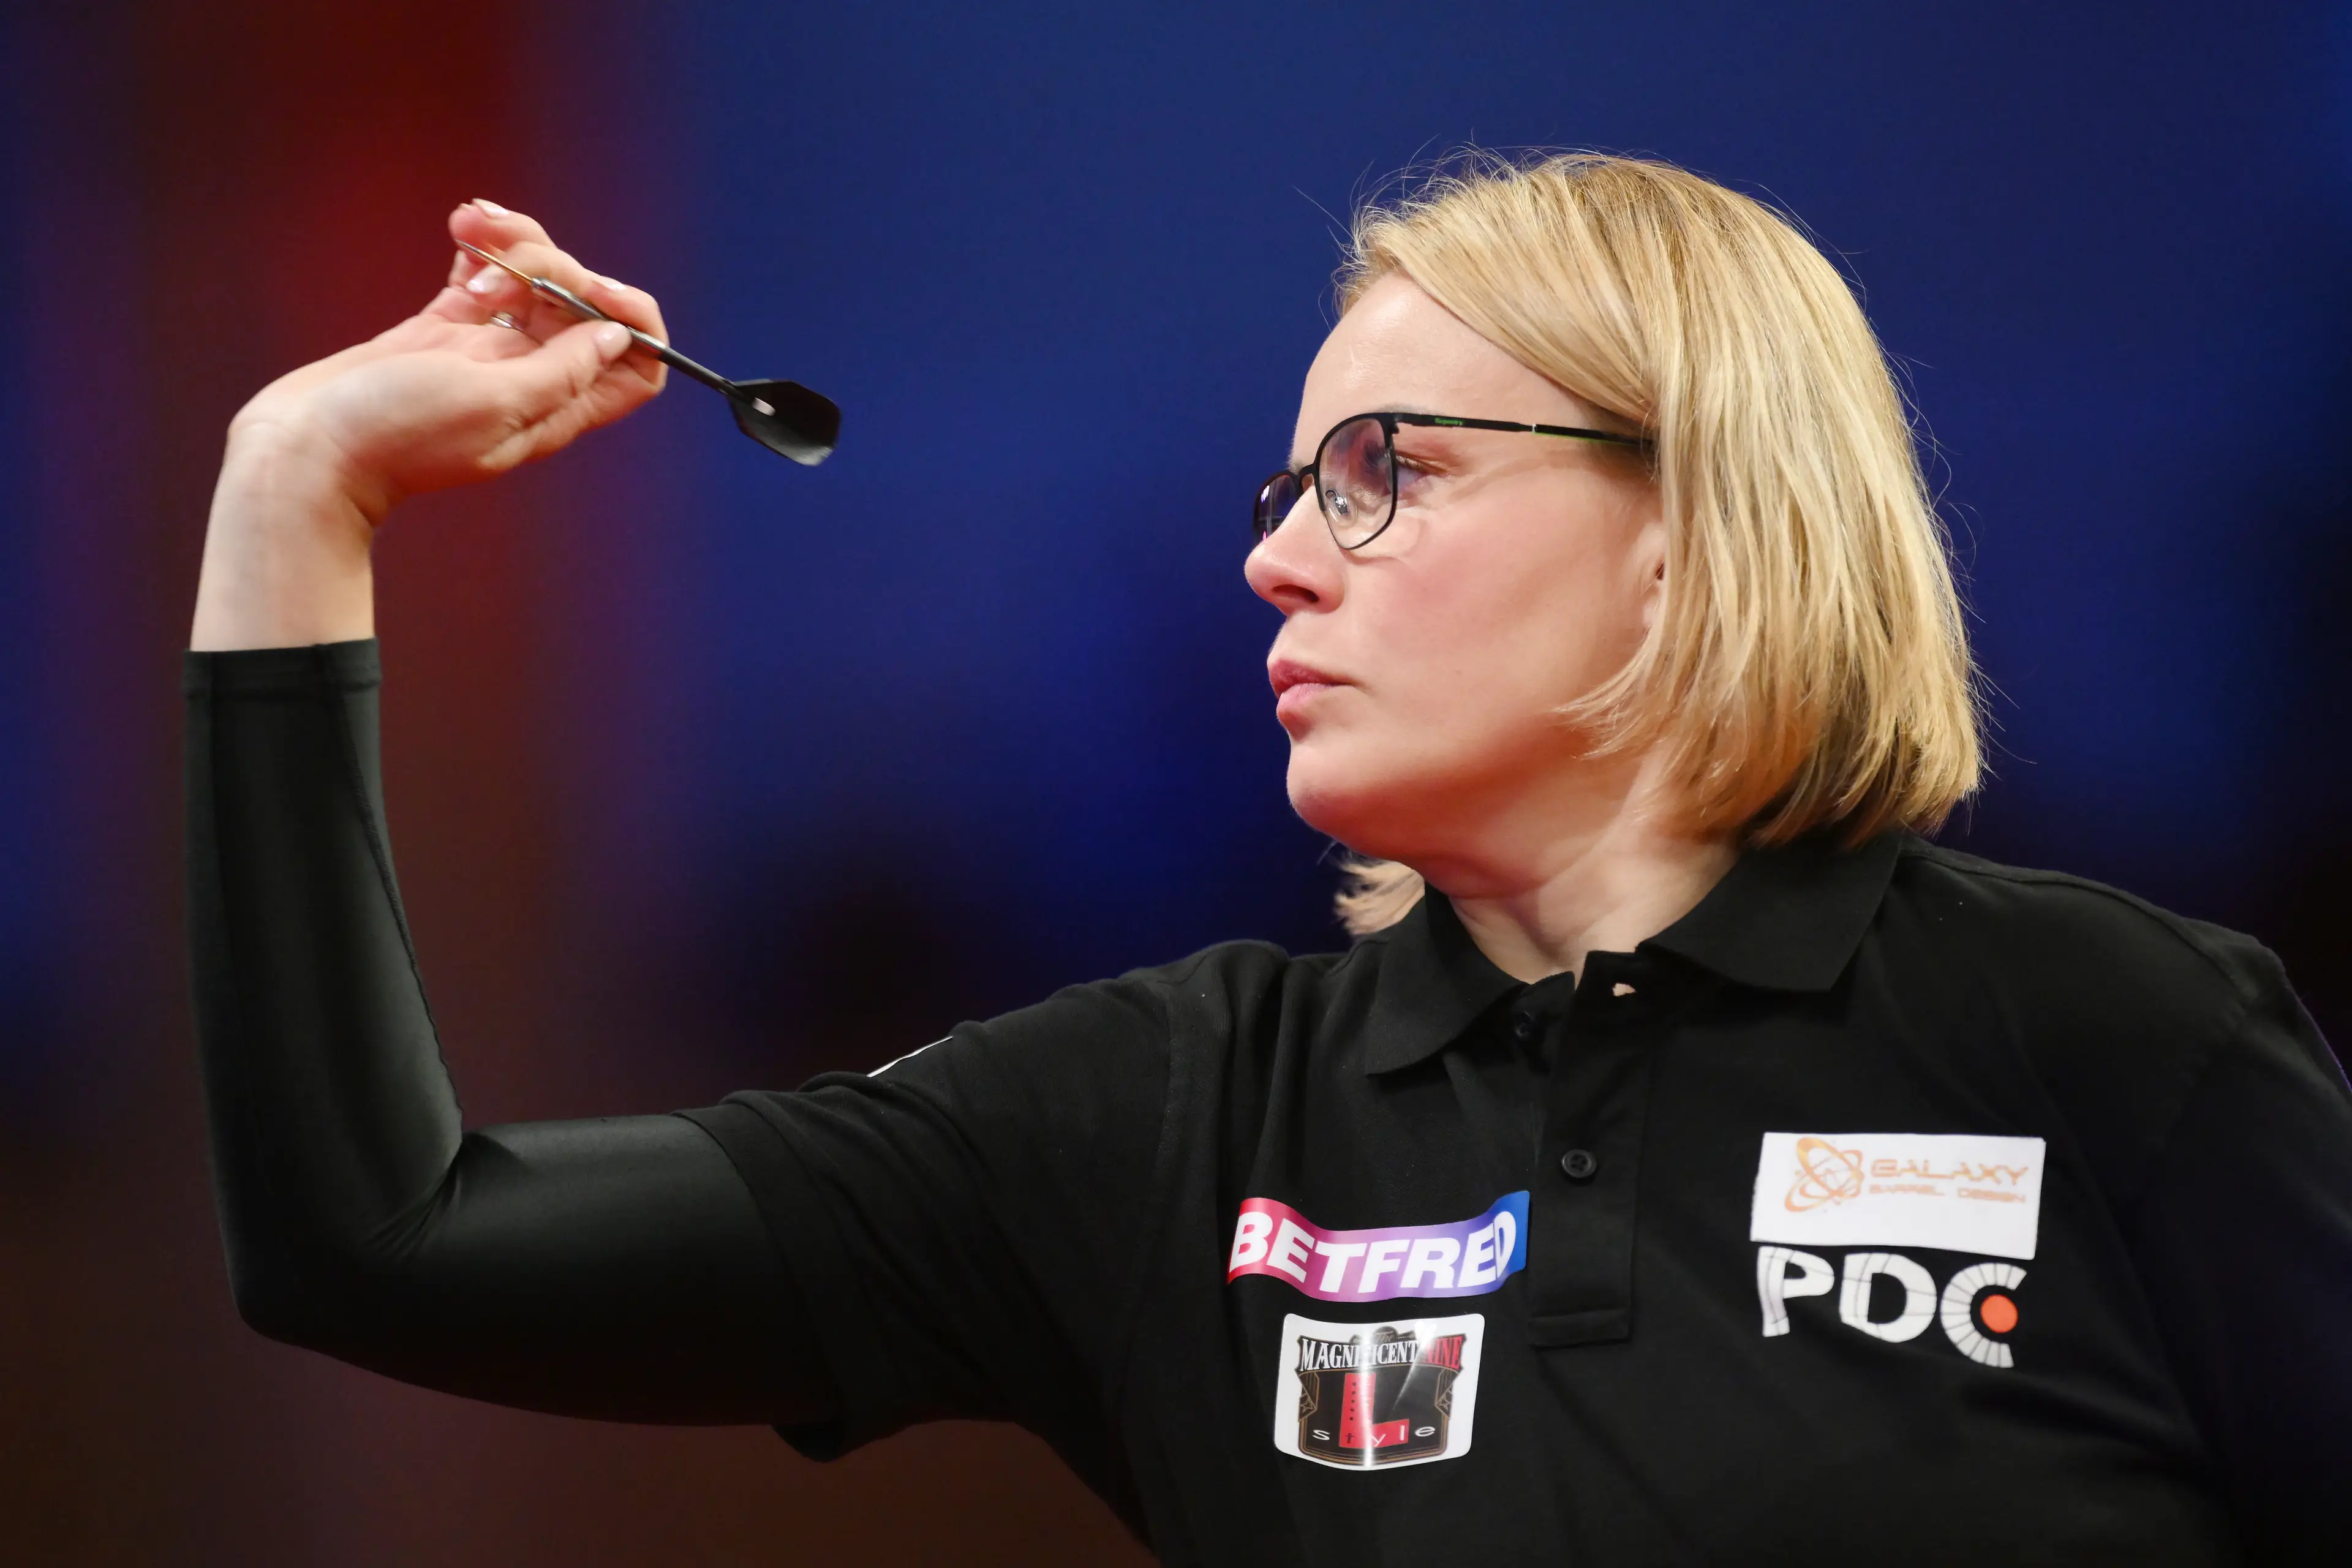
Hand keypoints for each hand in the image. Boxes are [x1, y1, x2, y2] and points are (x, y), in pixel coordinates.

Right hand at [229, 200, 671, 515]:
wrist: (307, 449)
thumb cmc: (396, 436)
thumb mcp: (494, 403)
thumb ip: (561, 372)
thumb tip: (618, 338)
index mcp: (556, 408)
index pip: (635, 368)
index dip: (632, 323)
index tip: (594, 293)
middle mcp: (529, 379)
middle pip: (581, 309)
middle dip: (555, 267)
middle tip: (502, 270)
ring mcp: (484, 353)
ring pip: (531, 282)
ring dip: (513, 245)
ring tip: (470, 227)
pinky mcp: (440, 331)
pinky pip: (480, 276)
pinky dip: (479, 247)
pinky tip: (461, 224)